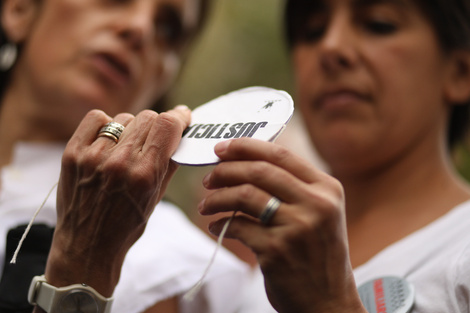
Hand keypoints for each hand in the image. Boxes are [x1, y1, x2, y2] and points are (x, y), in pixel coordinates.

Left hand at [45, 107, 190, 296]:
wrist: (87, 246)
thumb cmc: (126, 225)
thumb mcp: (156, 197)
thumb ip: (170, 163)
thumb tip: (181, 135)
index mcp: (145, 174)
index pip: (167, 125)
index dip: (179, 116)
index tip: (183, 116)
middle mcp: (119, 162)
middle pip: (148, 118)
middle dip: (158, 125)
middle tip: (156, 138)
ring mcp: (93, 156)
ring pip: (124, 118)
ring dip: (133, 128)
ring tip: (128, 147)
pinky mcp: (73, 153)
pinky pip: (96, 118)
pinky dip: (106, 124)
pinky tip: (109, 140)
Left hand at [199, 138, 365, 312]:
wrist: (329, 303)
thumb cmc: (318, 254)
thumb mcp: (320, 214)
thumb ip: (293, 188)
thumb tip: (245, 164)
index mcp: (327, 189)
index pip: (281, 155)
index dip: (246, 147)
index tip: (222, 148)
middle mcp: (316, 204)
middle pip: (259, 171)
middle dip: (226, 170)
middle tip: (209, 178)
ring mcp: (296, 227)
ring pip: (244, 195)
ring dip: (218, 198)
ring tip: (206, 205)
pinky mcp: (276, 251)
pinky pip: (238, 227)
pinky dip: (220, 225)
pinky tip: (216, 227)